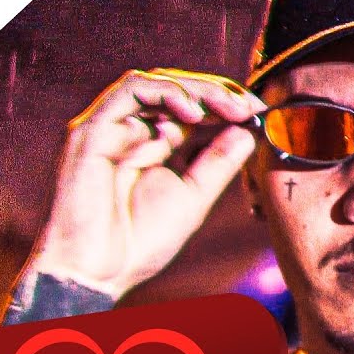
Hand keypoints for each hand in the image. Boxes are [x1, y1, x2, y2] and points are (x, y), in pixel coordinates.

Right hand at [30, 68, 261, 298]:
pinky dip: (165, 92)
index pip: (194, 109)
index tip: (260, 111)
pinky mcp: (93, 130)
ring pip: (156, 83)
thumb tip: (249, 129)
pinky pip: (130, 91)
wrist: (99, 271)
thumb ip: (219, 162)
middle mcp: (132, 131)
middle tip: (251, 105)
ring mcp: (112, 128)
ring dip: (198, 89)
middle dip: (219, 93)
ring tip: (231, 108)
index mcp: (156, 145)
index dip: (227, 104)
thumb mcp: (195, 196)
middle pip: (178, 90)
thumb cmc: (141, 241)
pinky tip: (194, 112)